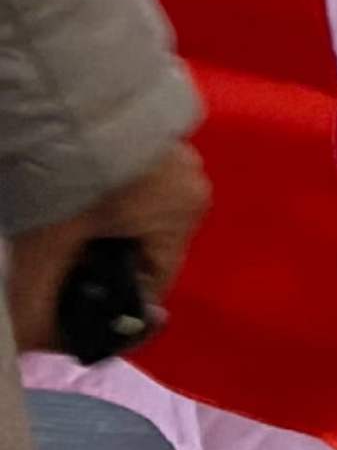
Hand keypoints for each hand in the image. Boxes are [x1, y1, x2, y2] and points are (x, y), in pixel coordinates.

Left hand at [7, 142, 208, 354]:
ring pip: (144, 214)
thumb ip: (37, 303)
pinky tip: (80, 189)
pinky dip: (113, 194)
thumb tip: (30, 349)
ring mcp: (181, 157)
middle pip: (147, 247)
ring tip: (65, 223)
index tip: (73, 303)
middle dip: (107, 260)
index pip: (152, 284)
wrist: (74, 101)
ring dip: (109, 226)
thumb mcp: (46, 248)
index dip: (112, 301)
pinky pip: (142, 182)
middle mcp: (193, 189)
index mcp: (181, 220)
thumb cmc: (73, 180)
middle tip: (60, 261)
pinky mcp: (163, 133)